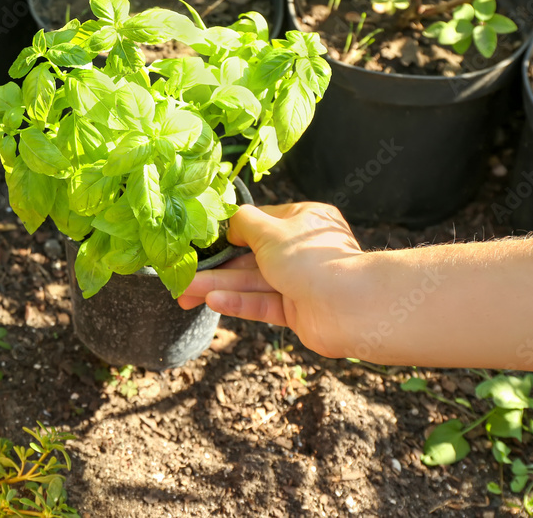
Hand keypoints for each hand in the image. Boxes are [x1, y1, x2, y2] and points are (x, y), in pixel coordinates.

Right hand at [178, 202, 365, 357]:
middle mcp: (299, 250)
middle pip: (249, 257)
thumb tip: (230, 221)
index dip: (227, 232)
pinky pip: (261, 303)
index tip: (199, 241)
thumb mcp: (270, 230)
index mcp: (301, 221)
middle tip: (181, 277)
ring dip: (218, 286)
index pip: (258, 223)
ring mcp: (298, 282)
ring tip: (184, 293)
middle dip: (215, 267)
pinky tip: (211, 301)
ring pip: (251, 282)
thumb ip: (244, 223)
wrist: (351, 306)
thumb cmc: (311, 257)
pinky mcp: (296, 311)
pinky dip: (237, 302)